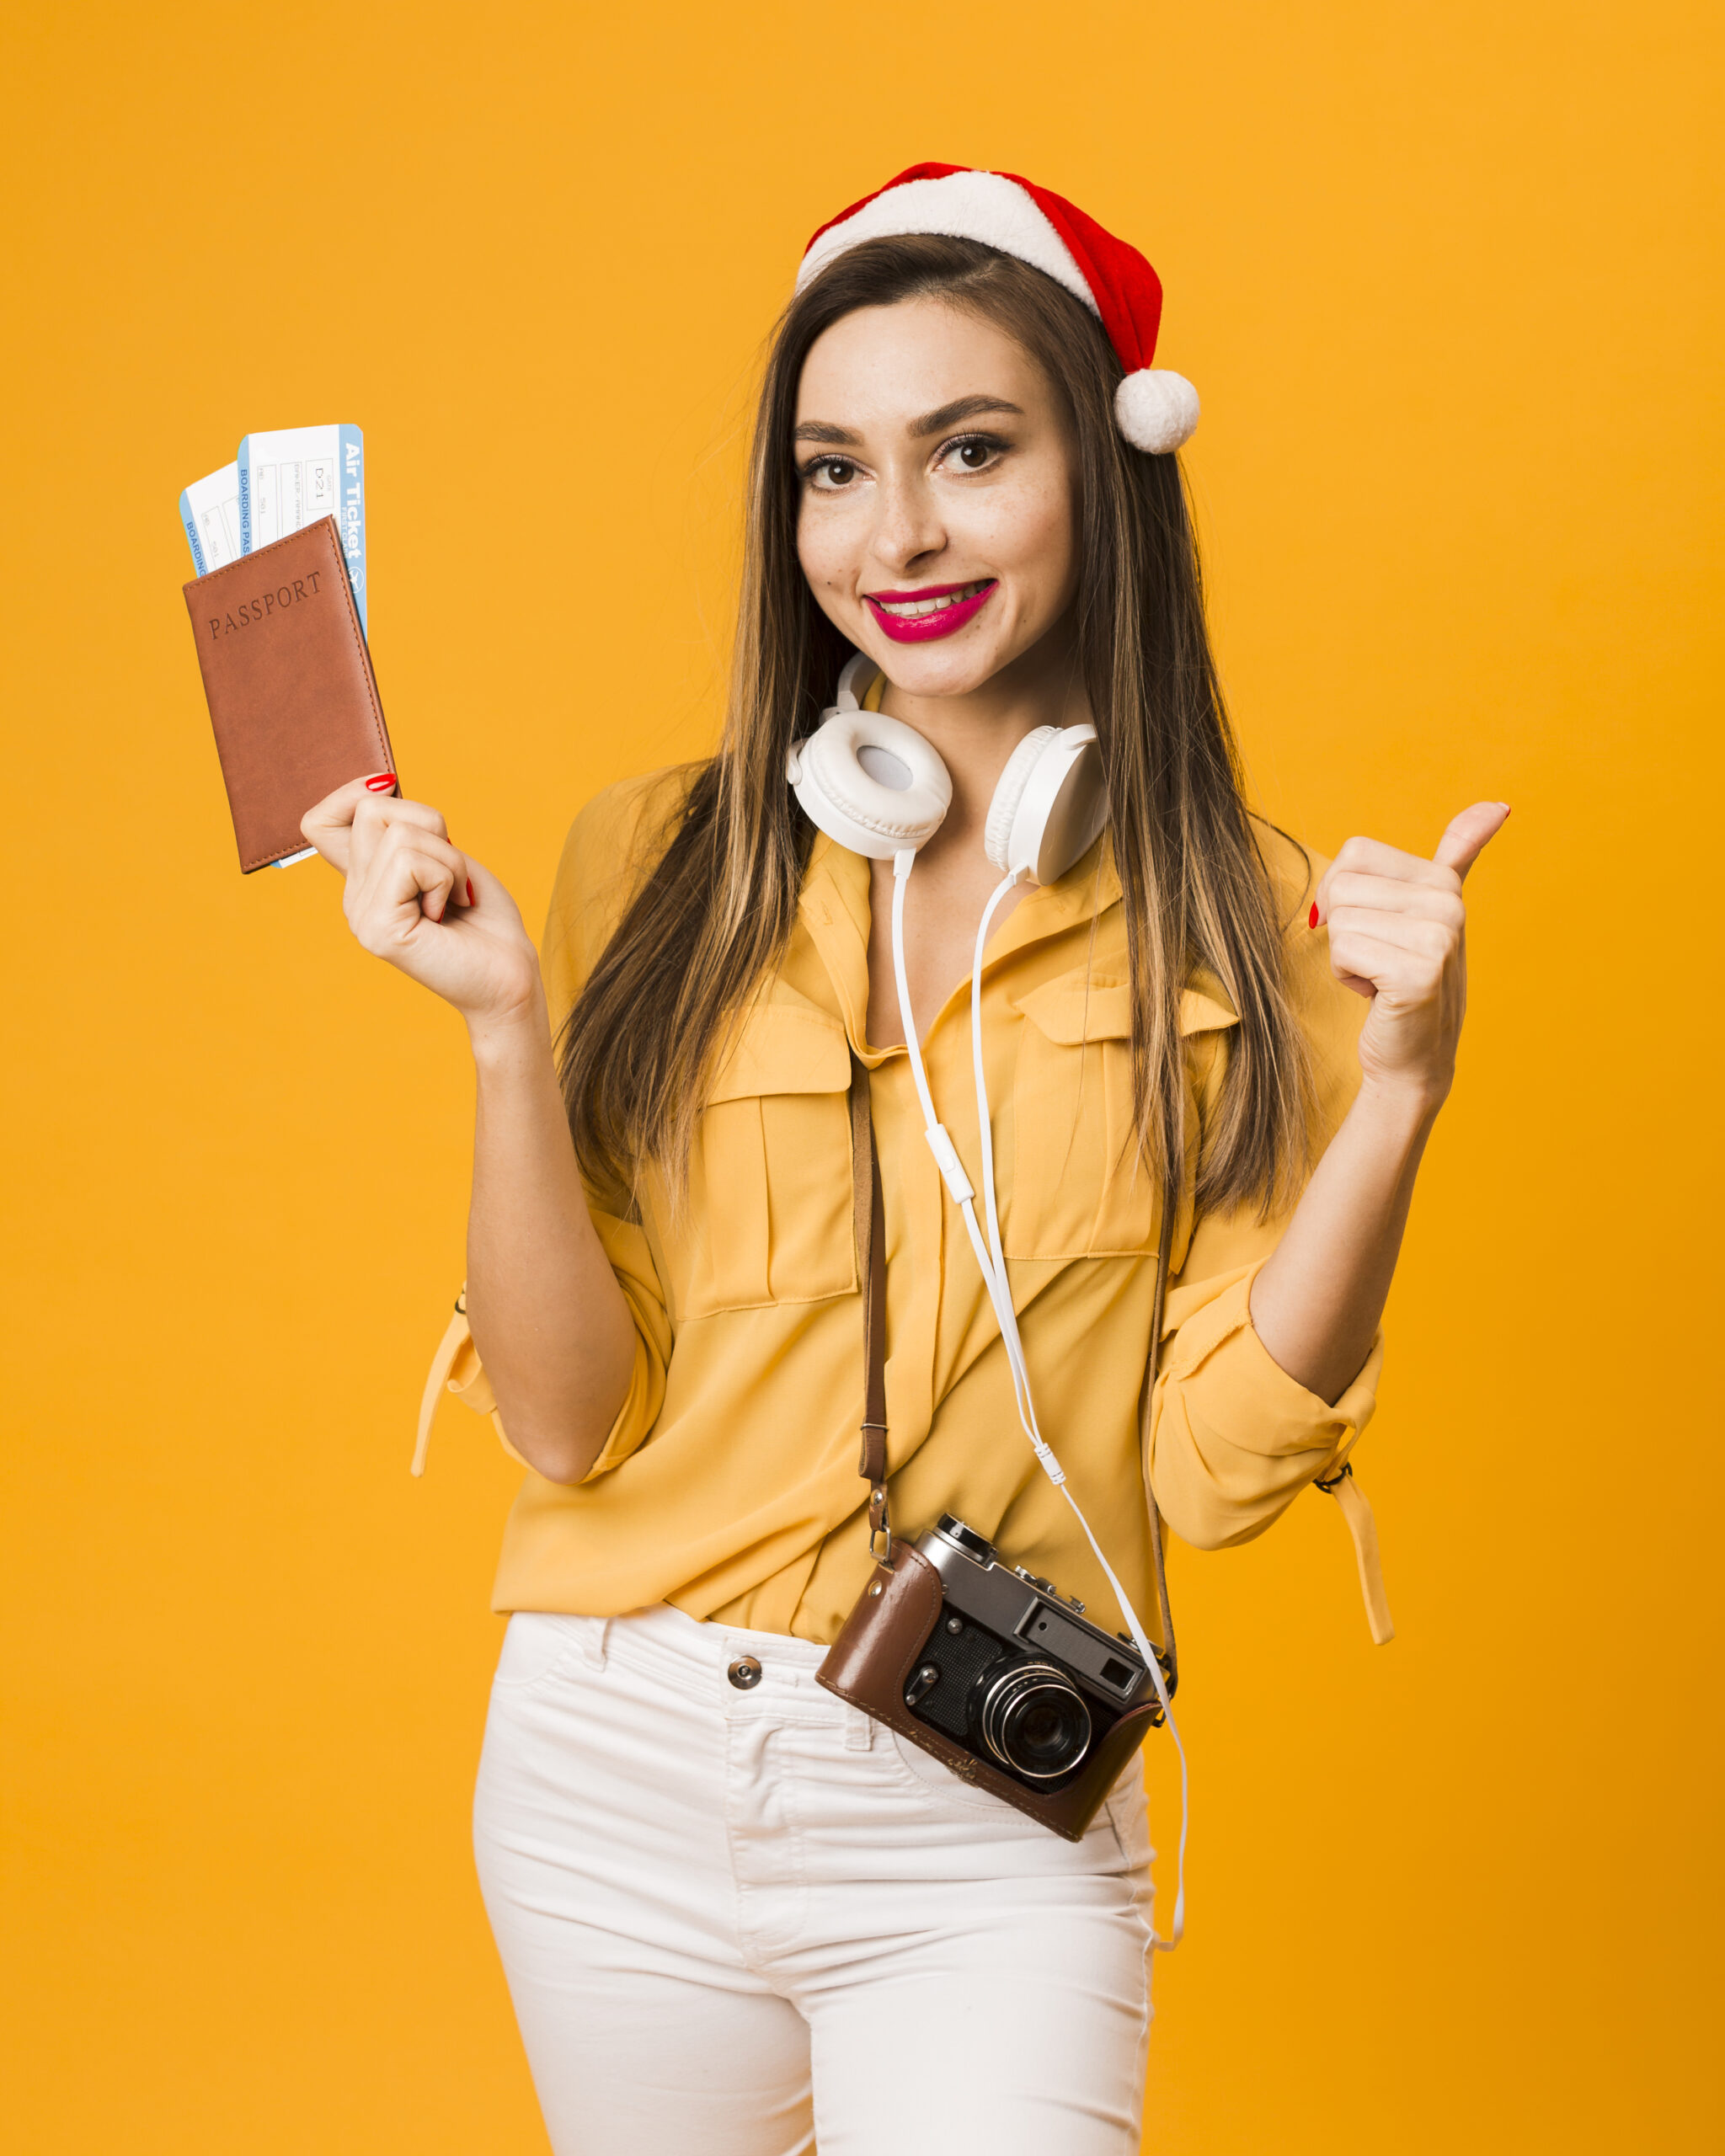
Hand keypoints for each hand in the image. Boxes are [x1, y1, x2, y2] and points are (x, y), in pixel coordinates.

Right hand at [300, 775, 543, 1039]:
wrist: (510, 977)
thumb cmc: (484, 918)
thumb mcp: (445, 857)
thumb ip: (407, 829)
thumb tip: (379, 784)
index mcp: (365, 881)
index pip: (317, 823)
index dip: (351, 794)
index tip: (396, 798)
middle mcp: (354, 898)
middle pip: (370, 810)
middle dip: (431, 827)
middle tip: (452, 875)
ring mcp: (361, 915)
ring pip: (398, 832)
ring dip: (448, 859)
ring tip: (454, 898)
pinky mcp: (378, 928)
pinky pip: (408, 862)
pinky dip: (445, 878)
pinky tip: (448, 912)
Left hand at [1311, 801, 1509, 1108]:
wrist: (1414, 1057)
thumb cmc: (1406, 982)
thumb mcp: (1428, 913)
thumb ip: (1458, 855)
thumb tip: (1499, 805)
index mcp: (1443, 882)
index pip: (1354, 853)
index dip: (1342, 895)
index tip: (1375, 928)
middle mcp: (1448, 904)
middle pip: (1341, 887)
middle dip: (1343, 930)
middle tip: (1379, 960)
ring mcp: (1438, 938)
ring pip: (1339, 921)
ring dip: (1345, 957)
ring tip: (1382, 977)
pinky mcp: (1418, 973)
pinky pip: (1342, 952)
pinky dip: (1347, 978)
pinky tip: (1380, 995)